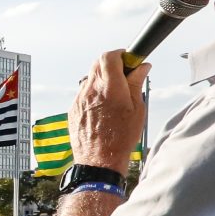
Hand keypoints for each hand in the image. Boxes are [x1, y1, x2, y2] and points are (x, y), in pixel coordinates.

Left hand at [70, 52, 146, 175]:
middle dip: (111, 65)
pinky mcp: (73, 109)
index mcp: (109, 88)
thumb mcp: (137, 109)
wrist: (99, 161)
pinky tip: (102, 108)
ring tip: (113, 96)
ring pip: (89, 78)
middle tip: (124, 76)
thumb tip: (142, 66)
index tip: (128, 60)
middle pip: (97, 64)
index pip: (109, 56)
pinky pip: (83, 93)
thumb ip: (136, 83)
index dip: (120, 54)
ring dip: (101, 80)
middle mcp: (90, 90)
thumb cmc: (121, 137)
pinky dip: (93, 93)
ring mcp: (79, 99)